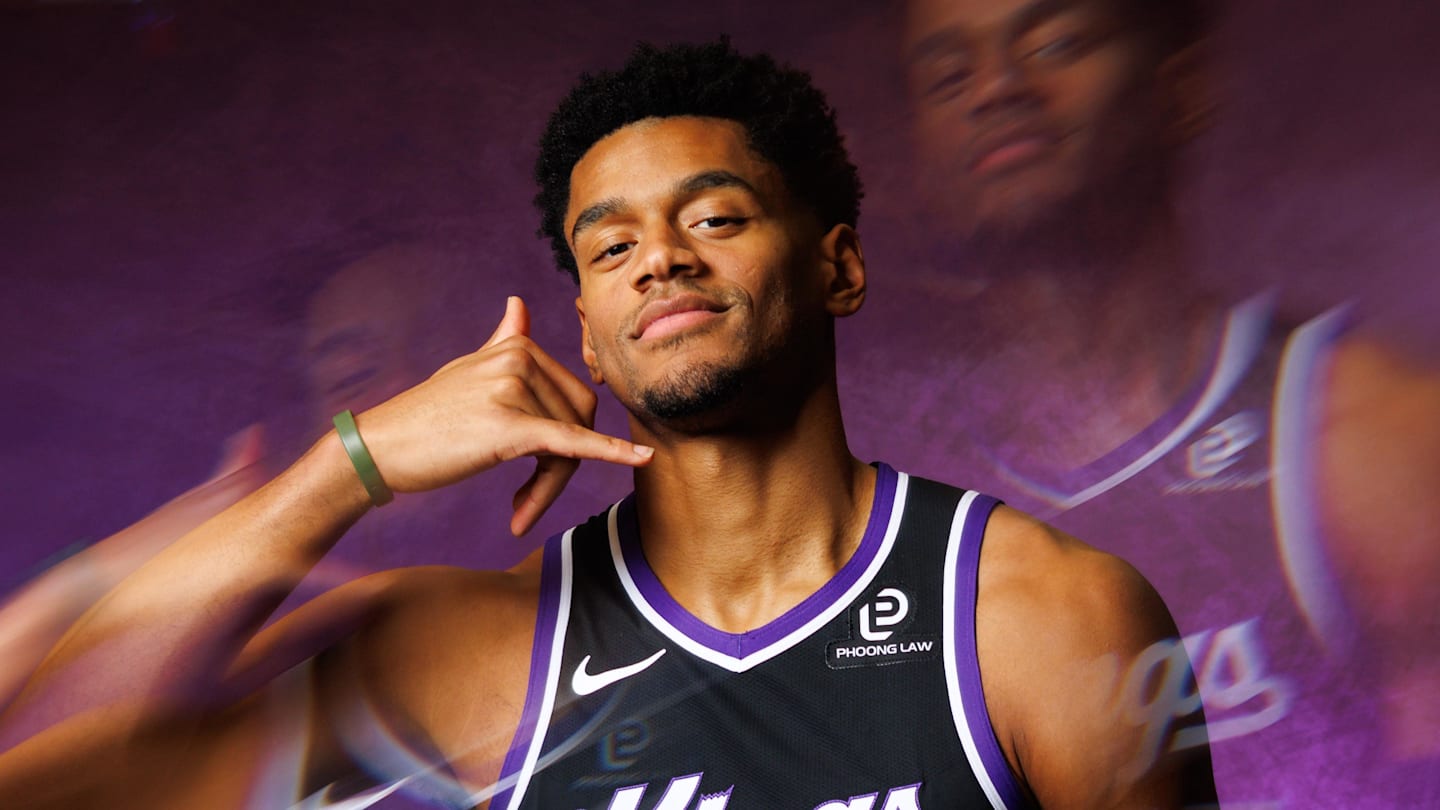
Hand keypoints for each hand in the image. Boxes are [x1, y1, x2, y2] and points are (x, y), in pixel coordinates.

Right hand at [354, 296, 651, 533]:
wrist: (378, 449)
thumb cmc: (424, 418)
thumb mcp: (467, 369)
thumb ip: (501, 340)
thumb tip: (520, 304)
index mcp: (517, 345)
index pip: (572, 396)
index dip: (566, 441)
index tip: (534, 478)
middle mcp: (519, 358)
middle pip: (579, 419)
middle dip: (562, 468)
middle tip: (527, 502)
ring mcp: (514, 388)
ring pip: (569, 446)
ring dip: (549, 488)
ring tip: (518, 509)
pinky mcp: (509, 426)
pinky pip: (570, 444)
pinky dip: (610, 454)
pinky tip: (642, 460)